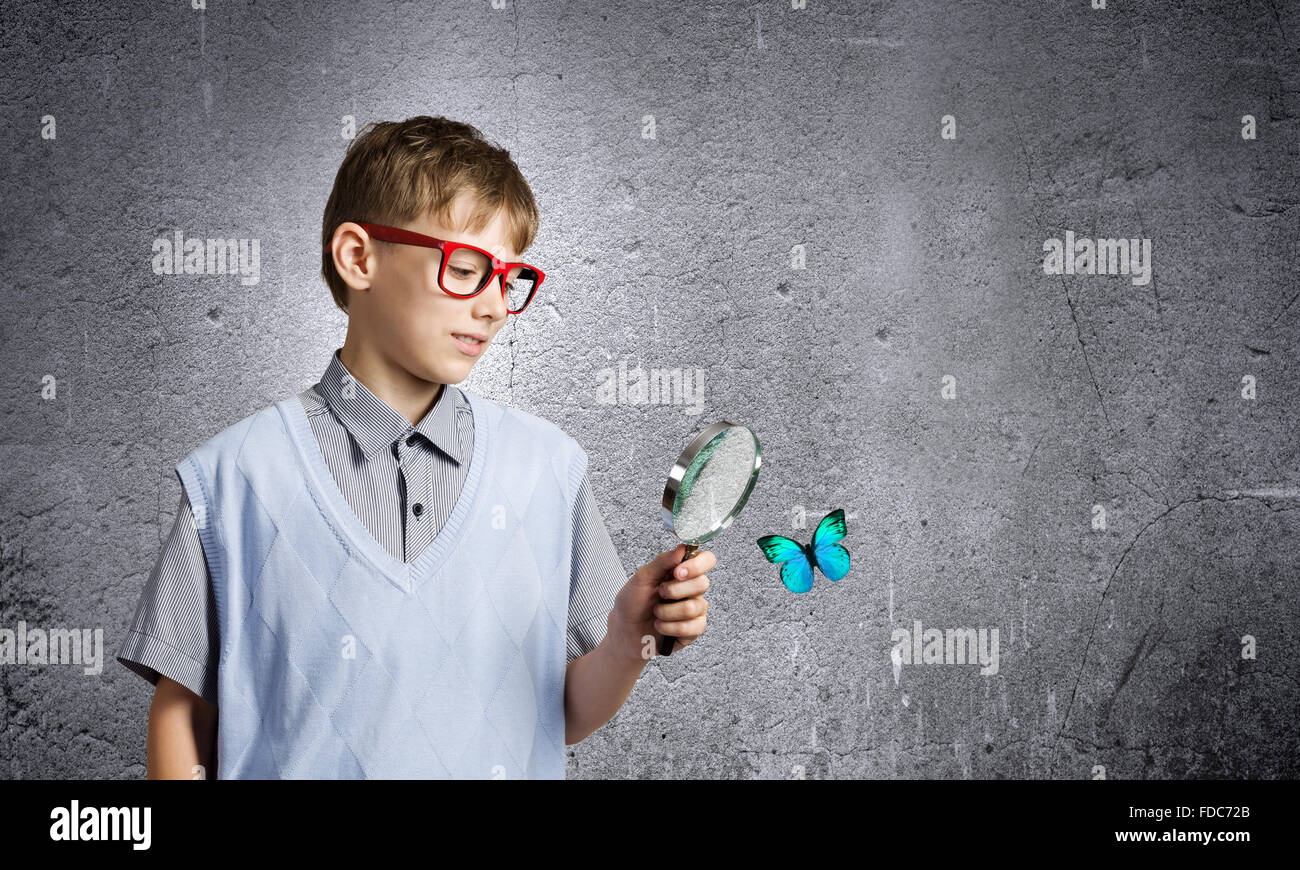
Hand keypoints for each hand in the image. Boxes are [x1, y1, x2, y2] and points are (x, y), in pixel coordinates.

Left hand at [606, 544, 714, 661]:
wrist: (625, 631)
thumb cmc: (632, 603)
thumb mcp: (642, 577)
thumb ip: (663, 561)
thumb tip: (682, 547)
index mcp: (681, 572)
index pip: (706, 560)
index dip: (697, 565)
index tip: (678, 572)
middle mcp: (691, 589)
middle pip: (702, 583)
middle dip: (674, 590)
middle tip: (659, 594)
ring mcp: (695, 609)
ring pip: (694, 607)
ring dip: (667, 611)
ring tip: (657, 613)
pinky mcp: (693, 629)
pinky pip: (692, 627)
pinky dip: (670, 627)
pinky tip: (661, 626)